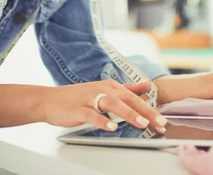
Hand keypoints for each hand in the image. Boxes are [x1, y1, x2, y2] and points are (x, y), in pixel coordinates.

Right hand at [40, 79, 167, 132]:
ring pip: (113, 105)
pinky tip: (112, 127)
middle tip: (160, 123)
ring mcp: (90, 98)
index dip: (150, 109)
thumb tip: (147, 86)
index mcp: (112, 86)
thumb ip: (128, 89)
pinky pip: (92, 115)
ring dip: (129, 114)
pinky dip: (102, 120)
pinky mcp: (78, 109)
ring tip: (142, 124)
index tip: (163, 121)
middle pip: (128, 100)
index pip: (135, 98)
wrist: (49, 100)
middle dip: (146, 112)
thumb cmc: (78, 97)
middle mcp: (103, 90)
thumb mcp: (105, 89)